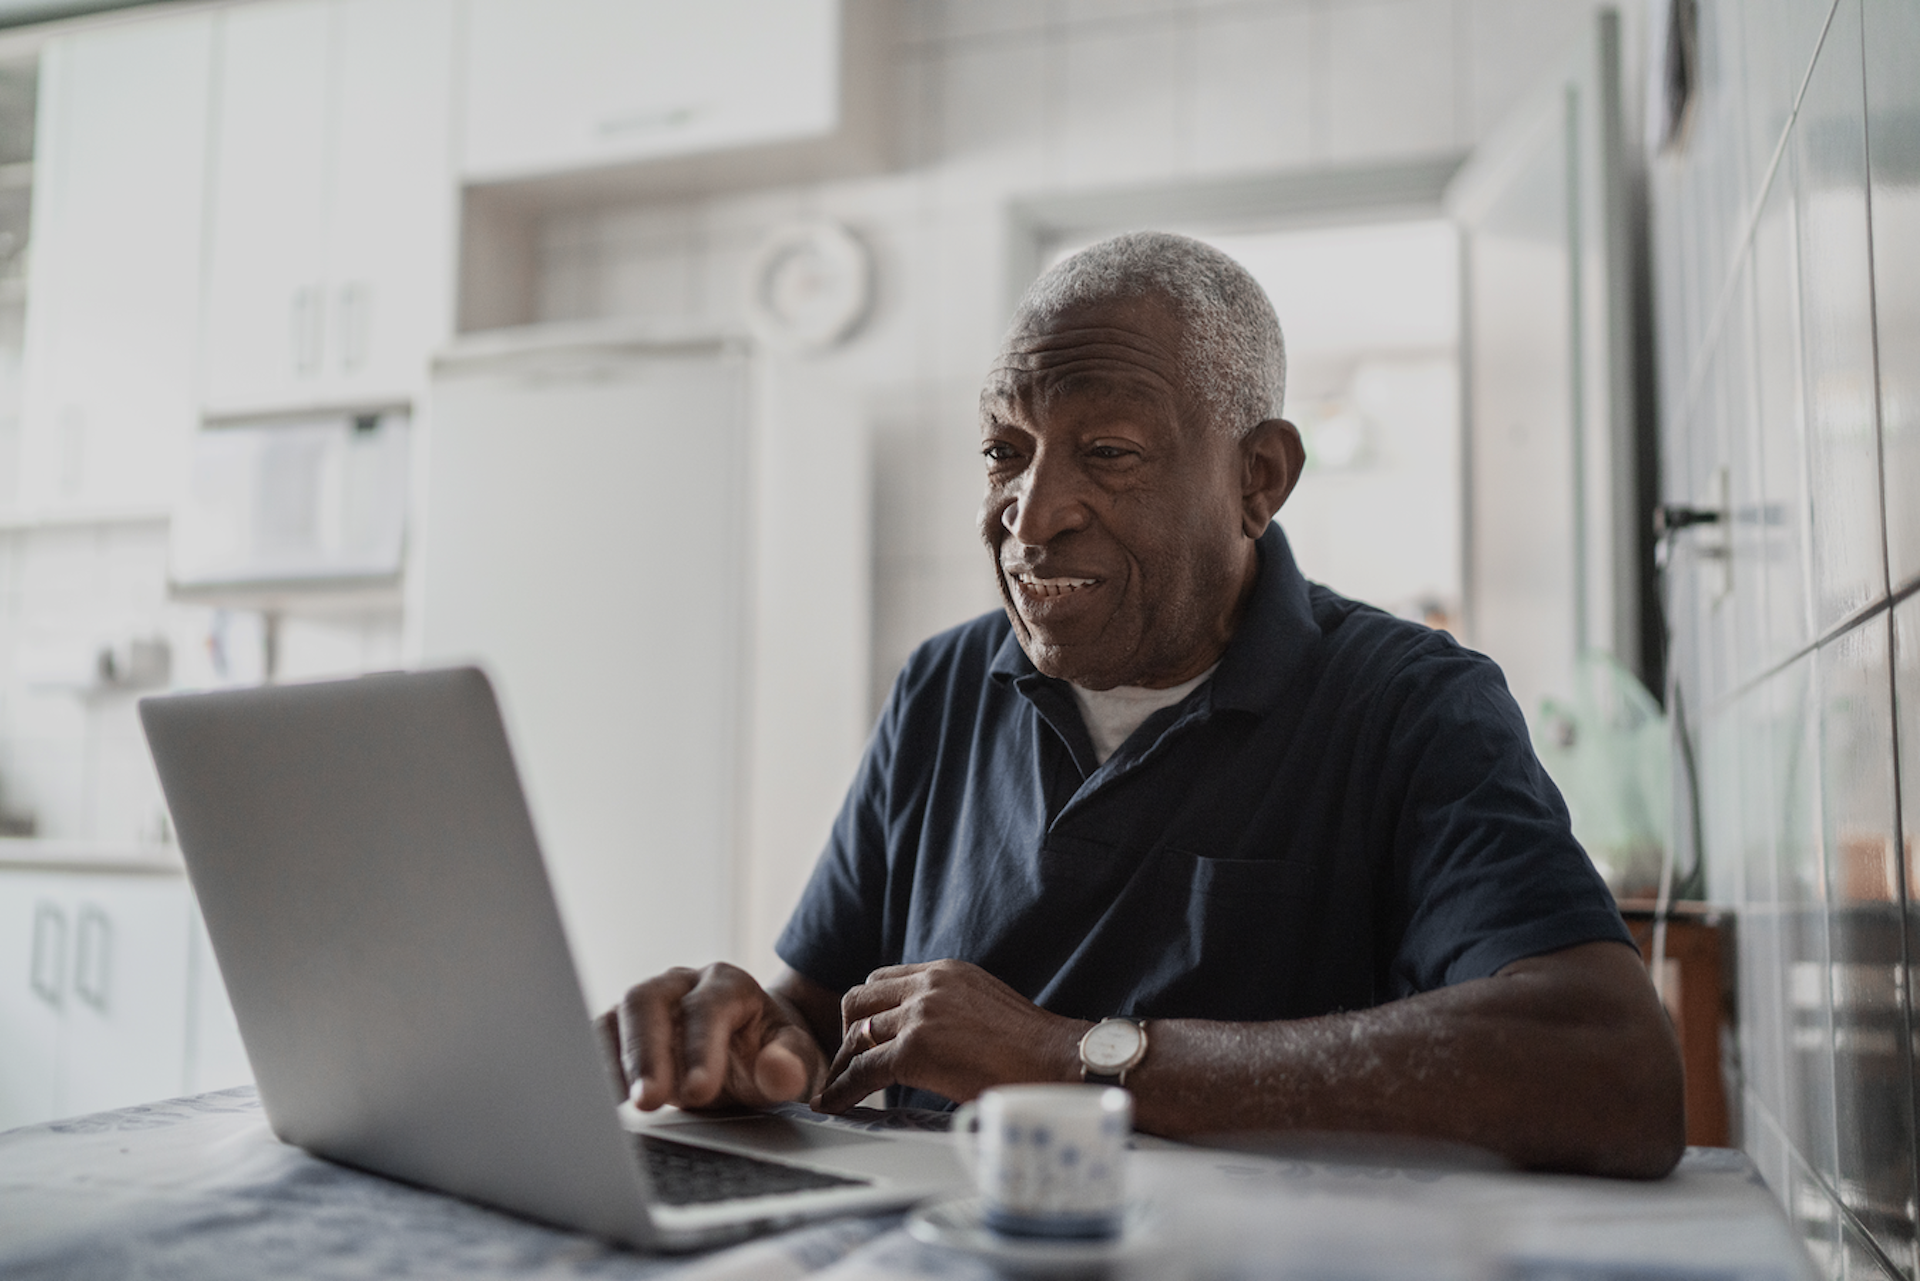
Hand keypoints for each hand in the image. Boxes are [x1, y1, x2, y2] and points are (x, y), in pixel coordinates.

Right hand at [597, 963, 828, 1110]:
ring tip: (623, 1105)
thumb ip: (792, 1065)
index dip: (700, 1048)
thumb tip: (779, 1073)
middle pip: (648, 1001)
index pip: (707, 1007)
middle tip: (650, 1101)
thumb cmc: (774, 1053)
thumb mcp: (798, 1060)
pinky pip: (600, 1039)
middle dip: (646, 1053)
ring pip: (618, 1016)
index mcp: (728, 984)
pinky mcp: (625, 1029)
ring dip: (616, 1061)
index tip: (697, 1092)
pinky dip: (598, 1068)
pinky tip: (601, 1103)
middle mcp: (682, 985)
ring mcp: (650, 1004)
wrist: (755, 1051)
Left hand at [815, 959, 1088, 1111]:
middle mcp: (929, 984)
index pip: (885, 981)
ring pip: (857, 1034)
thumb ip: (952, 1009)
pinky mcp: (915, 1049)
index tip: (864, 1036)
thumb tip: (935, 1035)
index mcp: (946, 971)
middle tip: (850, 1061)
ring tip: (838, 1087)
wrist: (1057, 1060)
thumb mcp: (986, 1005)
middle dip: (849, 1031)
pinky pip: (863, 1070)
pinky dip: (843, 1089)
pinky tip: (834, 1104)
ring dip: (844, 1062)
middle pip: (860, 999)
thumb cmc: (1033, 1046)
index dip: (869, 1011)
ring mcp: (920, 1014)